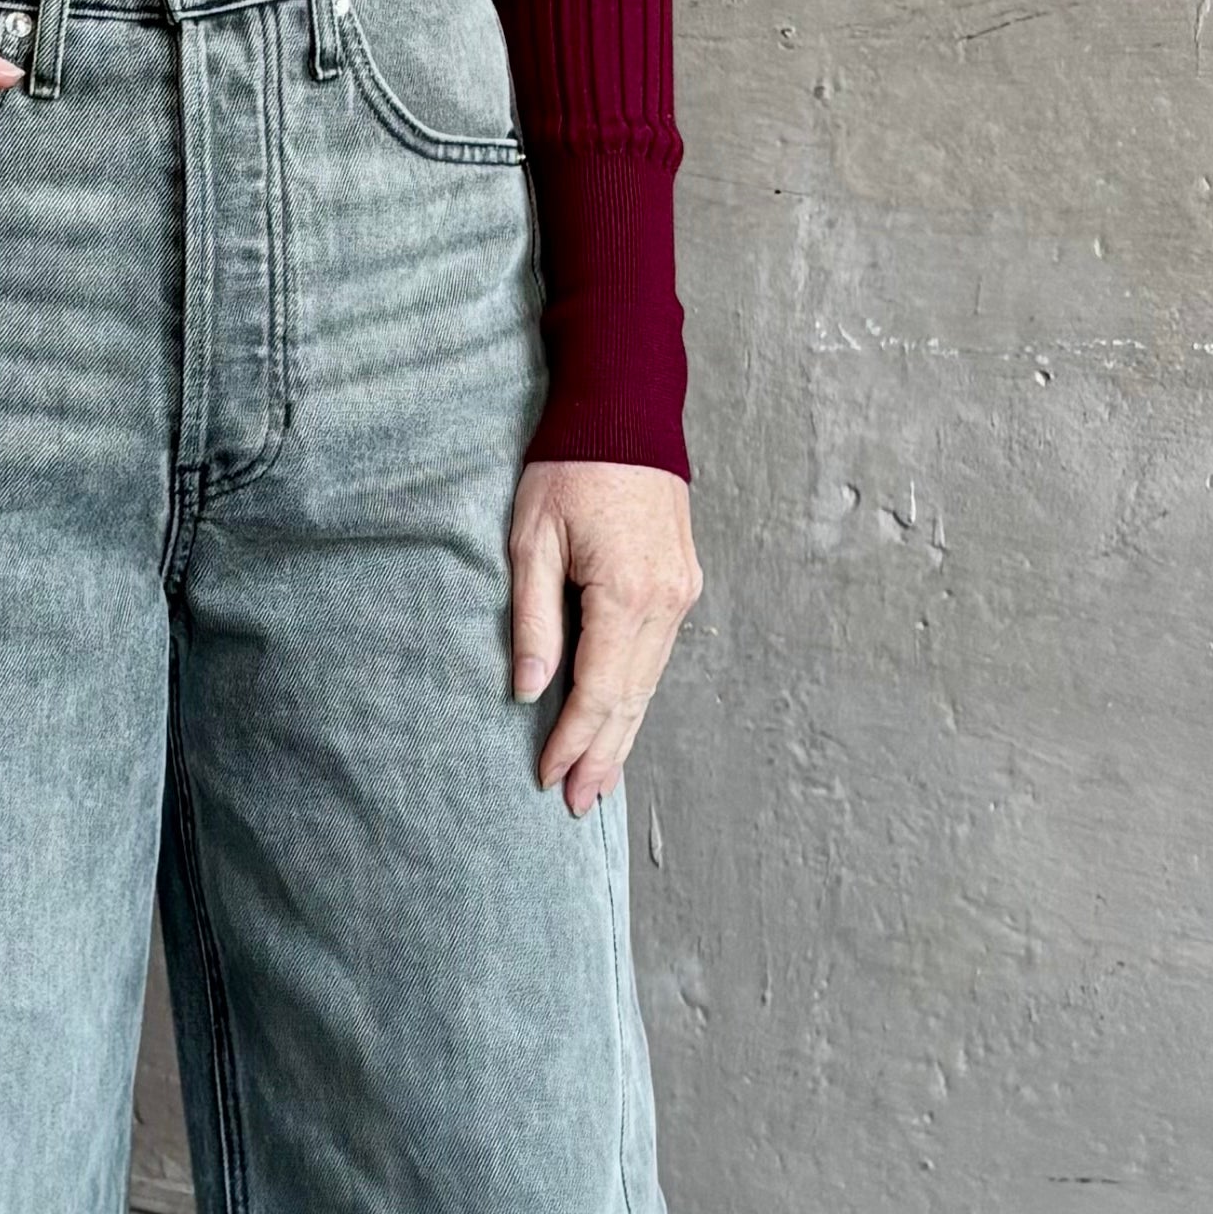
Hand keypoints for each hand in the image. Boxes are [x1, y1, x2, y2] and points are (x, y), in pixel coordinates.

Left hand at [509, 457, 700, 810]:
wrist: (626, 410)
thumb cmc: (569, 467)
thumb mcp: (531, 540)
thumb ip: (533, 620)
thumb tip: (528, 690)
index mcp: (627, 592)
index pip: (597, 690)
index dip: (571, 740)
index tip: (546, 778)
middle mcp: (667, 601)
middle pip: (631, 698)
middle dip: (601, 754)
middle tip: (577, 803)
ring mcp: (683, 593)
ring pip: (650, 682)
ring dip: (622, 732)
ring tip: (597, 779)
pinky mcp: (684, 583)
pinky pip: (658, 655)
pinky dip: (637, 693)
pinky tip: (620, 719)